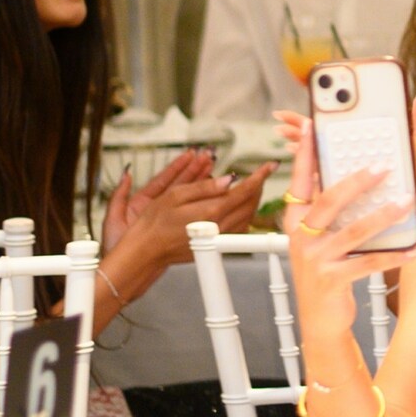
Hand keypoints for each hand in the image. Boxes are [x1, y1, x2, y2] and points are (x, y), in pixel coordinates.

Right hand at [104, 150, 273, 281]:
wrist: (146, 251)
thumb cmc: (155, 221)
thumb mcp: (174, 195)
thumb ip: (204, 187)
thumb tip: (230, 179)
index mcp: (211, 212)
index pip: (244, 191)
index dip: (259, 176)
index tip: (269, 165)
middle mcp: (219, 227)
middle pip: (250, 204)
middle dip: (258, 187)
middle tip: (260, 173)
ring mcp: (218, 239)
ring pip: (248, 217)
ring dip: (253, 201)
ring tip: (252, 187)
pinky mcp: (215, 246)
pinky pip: (239, 228)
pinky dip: (244, 214)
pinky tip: (239, 207)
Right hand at [277, 113, 415, 297]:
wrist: (320, 322)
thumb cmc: (327, 273)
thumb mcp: (322, 241)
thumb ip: (333, 214)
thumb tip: (359, 179)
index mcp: (296, 223)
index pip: (300, 182)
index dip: (307, 155)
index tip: (314, 127)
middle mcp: (301, 238)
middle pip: (328, 200)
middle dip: (357, 180)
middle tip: (383, 165)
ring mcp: (315, 259)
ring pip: (353, 230)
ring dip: (383, 215)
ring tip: (406, 202)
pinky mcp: (332, 280)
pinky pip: (368, 263)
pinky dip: (394, 255)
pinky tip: (414, 248)